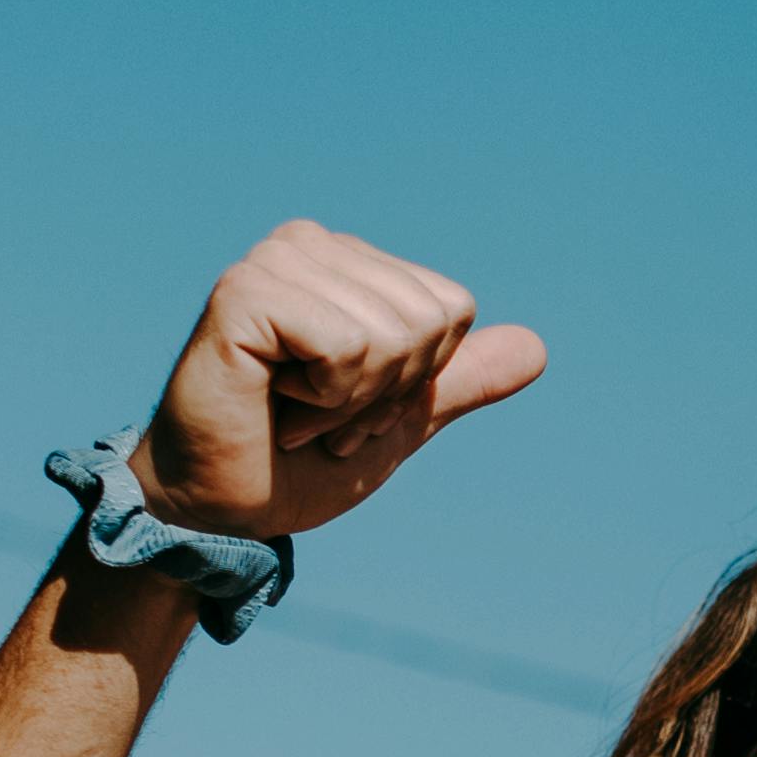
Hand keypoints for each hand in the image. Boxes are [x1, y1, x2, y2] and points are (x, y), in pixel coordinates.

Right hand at [125, 222, 541, 544]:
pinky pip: (346, 346)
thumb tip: (537, 348)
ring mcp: (276, 261)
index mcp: (349, 262)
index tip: (347, 406)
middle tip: (317, 415)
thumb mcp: (395, 422)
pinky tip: (272, 401)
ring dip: (348, 404)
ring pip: (390, 334)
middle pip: (428, 321)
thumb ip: (455, 381)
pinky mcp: (245, 292)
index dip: (415, 380)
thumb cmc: (292, 465)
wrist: (219, 512)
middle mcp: (311, 244)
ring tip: (292, 411)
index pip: (452, 309)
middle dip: (384, 395)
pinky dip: (323, 399)